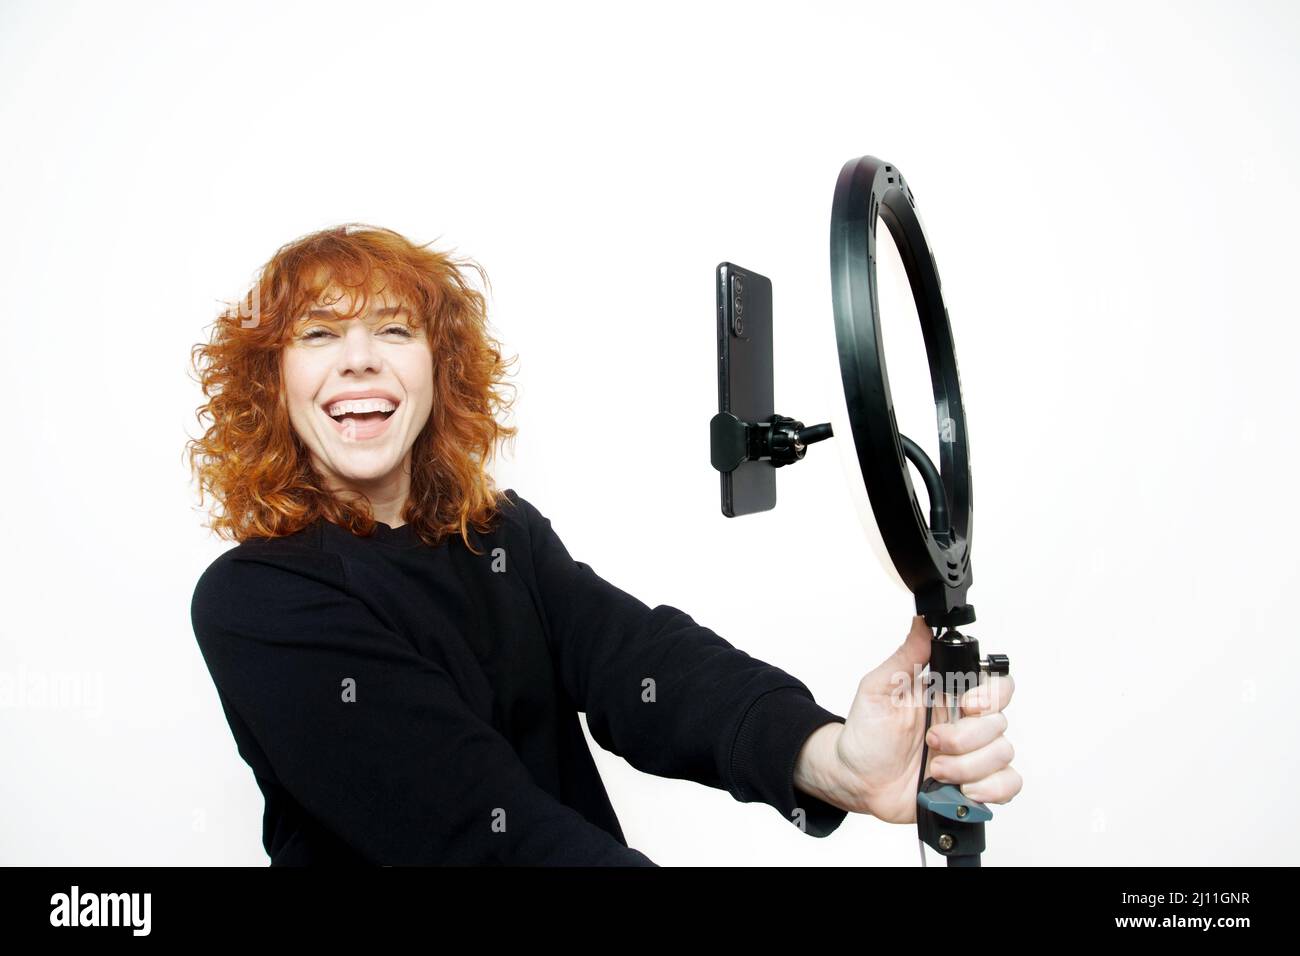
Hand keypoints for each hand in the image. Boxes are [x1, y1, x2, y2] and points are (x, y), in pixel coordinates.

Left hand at [794, 615, 1020, 823]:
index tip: (964, 705)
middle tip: (932, 740)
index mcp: (949, 696)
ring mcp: (972, 754)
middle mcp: (965, 723)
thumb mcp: (878, 689)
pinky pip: (1009, 783)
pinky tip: (961, 787)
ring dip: (967, 765)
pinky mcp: (975, 783)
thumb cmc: (866, 735)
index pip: (996, 684)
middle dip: (965, 737)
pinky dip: (990, 788)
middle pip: (1000, 721)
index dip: (990, 694)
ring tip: (935, 768)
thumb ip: (905, 656)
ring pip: (1002, 753)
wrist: (856, 779)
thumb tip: (922, 623)